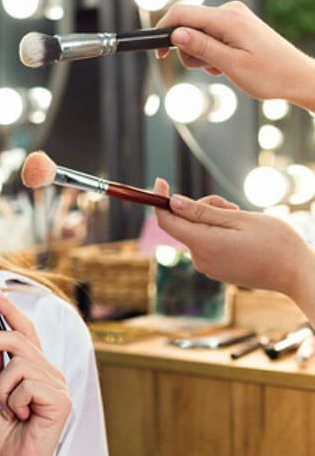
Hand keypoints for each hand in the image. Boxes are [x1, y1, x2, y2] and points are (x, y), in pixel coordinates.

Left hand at [0, 289, 69, 455]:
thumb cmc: (0, 429)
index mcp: (34, 368)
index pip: (25, 331)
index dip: (10, 310)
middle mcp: (49, 372)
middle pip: (18, 338)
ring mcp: (57, 385)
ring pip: (18, 364)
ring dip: (1, 390)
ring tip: (8, 411)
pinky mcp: (61, 400)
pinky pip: (26, 383)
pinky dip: (13, 402)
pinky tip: (21, 418)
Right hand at [153, 1, 314, 109]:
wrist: (296, 77)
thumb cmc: (269, 74)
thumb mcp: (230, 64)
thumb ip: (201, 46)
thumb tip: (175, 34)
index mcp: (227, 18)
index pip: (181, 14)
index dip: (163, 31)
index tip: (159, 54)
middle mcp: (230, 11)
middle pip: (188, 25)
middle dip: (188, 50)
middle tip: (207, 69)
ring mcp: (234, 17)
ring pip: (198, 33)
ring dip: (201, 54)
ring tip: (221, 68)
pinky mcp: (236, 24)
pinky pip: (210, 35)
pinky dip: (212, 52)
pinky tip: (227, 63)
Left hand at [153, 179, 314, 308]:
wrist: (296, 274)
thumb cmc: (274, 243)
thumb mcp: (238, 218)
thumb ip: (203, 211)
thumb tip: (172, 202)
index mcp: (202, 244)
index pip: (166, 221)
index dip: (159, 200)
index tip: (161, 182)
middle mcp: (199, 258)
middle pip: (185, 223)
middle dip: (201, 207)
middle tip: (231, 205)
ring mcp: (208, 267)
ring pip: (197, 232)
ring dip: (212, 219)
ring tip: (241, 220)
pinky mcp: (217, 270)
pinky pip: (207, 244)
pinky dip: (217, 233)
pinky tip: (241, 235)